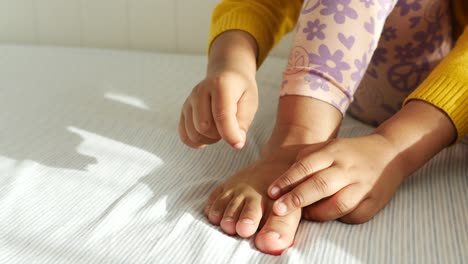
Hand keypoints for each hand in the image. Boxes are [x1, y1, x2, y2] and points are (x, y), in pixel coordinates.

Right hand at [179, 70, 257, 148]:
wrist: (227, 75)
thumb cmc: (240, 90)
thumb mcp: (249, 102)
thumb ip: (243, 122)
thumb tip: (236, 143)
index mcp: (220, 85)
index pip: (221, 115)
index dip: (230, 134)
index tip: (238, 144)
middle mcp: (200, 92)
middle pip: (204, 127)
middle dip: (219, 135)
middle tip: (229, 129)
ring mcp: (189, 101)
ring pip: (193, 134)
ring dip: (209, 139)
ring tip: (219, 129)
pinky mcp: (183, 111)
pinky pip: (185, 136)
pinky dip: (197, 142)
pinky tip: (207, 136)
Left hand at [267, 134, 405, 223]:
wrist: (390, 153)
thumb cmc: (350, 153)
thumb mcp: (329, 146)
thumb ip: (307, 157)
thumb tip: (285, 176)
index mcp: (334, 152)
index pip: (306, 166)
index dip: (287, 180)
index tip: (272, 192)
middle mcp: (347, 168)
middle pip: (320, 185)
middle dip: (297, 199)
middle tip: (278, 209)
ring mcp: (362, 185)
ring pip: (338, 204)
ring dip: (318, 213)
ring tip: (304, 215)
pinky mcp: (374, 201)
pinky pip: (353, 215)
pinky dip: (339, 218)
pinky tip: (328, 216)